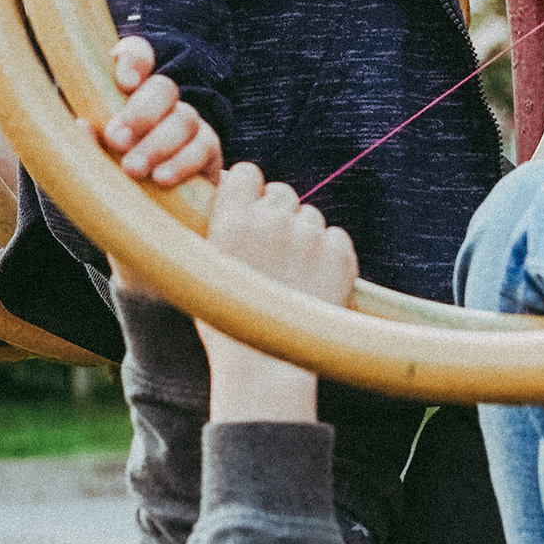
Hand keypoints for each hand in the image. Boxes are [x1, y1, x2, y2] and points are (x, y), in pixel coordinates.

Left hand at [98, 34, 223, 191]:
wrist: (149, 205)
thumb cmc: (111, 168)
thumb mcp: (95, 152)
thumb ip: (89, 138)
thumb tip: (82, 126)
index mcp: (129, 91)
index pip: (136, 54)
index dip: (134, 60)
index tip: (126, 82)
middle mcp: (162, 101)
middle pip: (163, 88)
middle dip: (141, 114)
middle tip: (116, 140)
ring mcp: (188, 123)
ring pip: (184, 119)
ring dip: (156, 145)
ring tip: (132, 168)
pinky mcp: (207, 150)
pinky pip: (202, 148)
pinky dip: (181, 163)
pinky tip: (160, 178)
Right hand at [197, 163, 358, 424]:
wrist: (266, 370)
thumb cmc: (226, 325)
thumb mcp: (203, 272)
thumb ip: (220, 232)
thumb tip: (230, 210)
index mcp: (231, 220)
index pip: (247, 173)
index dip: (249, 192)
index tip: (248, 212)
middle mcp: (271, 220)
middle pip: (281, 194)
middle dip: (277, 216)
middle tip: (272, 251)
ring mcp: (309, 237)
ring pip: (310, 216)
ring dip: (303, 237)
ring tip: (292, 275)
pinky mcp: (340, 255)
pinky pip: (336, 238)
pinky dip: (328, 255)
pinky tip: (313, 283)